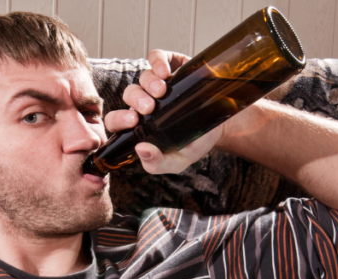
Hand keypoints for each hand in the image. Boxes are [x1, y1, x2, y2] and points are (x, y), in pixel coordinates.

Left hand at [103, 49, 227, 173]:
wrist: (221, 125)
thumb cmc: (194, 143)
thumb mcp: (178, 161)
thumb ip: (157, 163)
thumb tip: (140, 149)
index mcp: (139, 125)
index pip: (117, 121)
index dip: (119, 119)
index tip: (134, 122)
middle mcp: (144, 103)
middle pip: (129, 95)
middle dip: (136, 100)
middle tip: (149, 108)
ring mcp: (157, 83)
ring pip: (142, 77)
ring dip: (148, 83)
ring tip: (162, 91)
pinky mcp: (171, 65)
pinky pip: (156, 57)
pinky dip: (158, 61)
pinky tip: (165, 71)